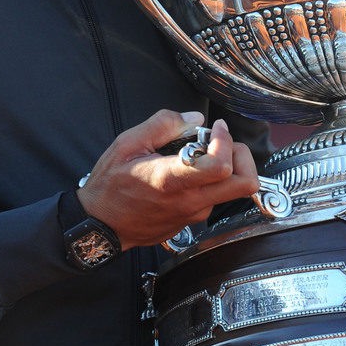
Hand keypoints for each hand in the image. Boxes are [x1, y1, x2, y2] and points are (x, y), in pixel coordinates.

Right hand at [77, 109, 259, 250]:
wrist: (101, 227)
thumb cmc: (110, 185)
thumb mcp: (127, 144)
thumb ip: (163, 125)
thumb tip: (194, 118)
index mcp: (171, 179)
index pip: (221, 165)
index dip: (226, 141)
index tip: (215, 128)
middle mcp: (189, 201)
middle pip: (245, 183)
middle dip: (241, 156)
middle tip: (221, 143)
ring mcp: (193, 214)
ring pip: (230, 190)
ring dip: (223, 168)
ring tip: (196, 156)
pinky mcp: (192, 221)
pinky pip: (213, 199)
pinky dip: (209, 181)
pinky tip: (186, 174)